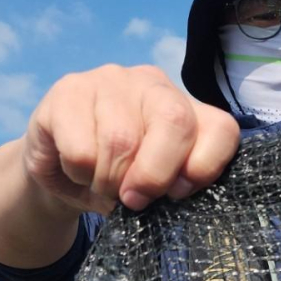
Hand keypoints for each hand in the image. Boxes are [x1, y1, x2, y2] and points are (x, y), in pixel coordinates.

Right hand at [22, 64, 239, 213]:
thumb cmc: (118, 180)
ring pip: (121, 139)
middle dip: (154, 175)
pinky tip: (76, 168)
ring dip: (109, 181)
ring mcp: (111, 80)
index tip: (178, 194)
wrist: (59, 170)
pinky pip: (81, 148)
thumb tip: (174, 191)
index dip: (205, 168)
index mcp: (187, 109)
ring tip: (101, 185)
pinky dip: (79, 173)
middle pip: (175, 122)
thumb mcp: (155, 189)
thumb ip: (174, 185)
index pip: (221, 129)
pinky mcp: (68, 90)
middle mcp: (154, 84)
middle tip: (133, 199)